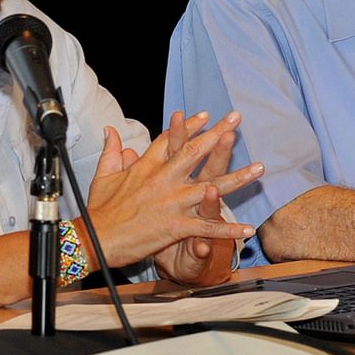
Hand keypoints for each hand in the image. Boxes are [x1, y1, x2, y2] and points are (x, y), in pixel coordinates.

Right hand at [85, 110, 260, 271]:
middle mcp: (163, 180)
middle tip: (236, 120)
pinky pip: (207, 227)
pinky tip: (247, 229)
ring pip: (211, 186)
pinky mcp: (176, 225)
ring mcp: (172, 202)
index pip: (171, 140)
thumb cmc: (98, 211)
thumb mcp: (102, 176)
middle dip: (218, 135)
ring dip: (238, 178)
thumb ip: (112, 152)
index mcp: (146, 167)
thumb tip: (111, 131)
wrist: (95, 239)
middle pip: (195, 152)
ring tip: (259, 168)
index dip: (190, 126)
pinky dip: (228, 229)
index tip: (206, 115)